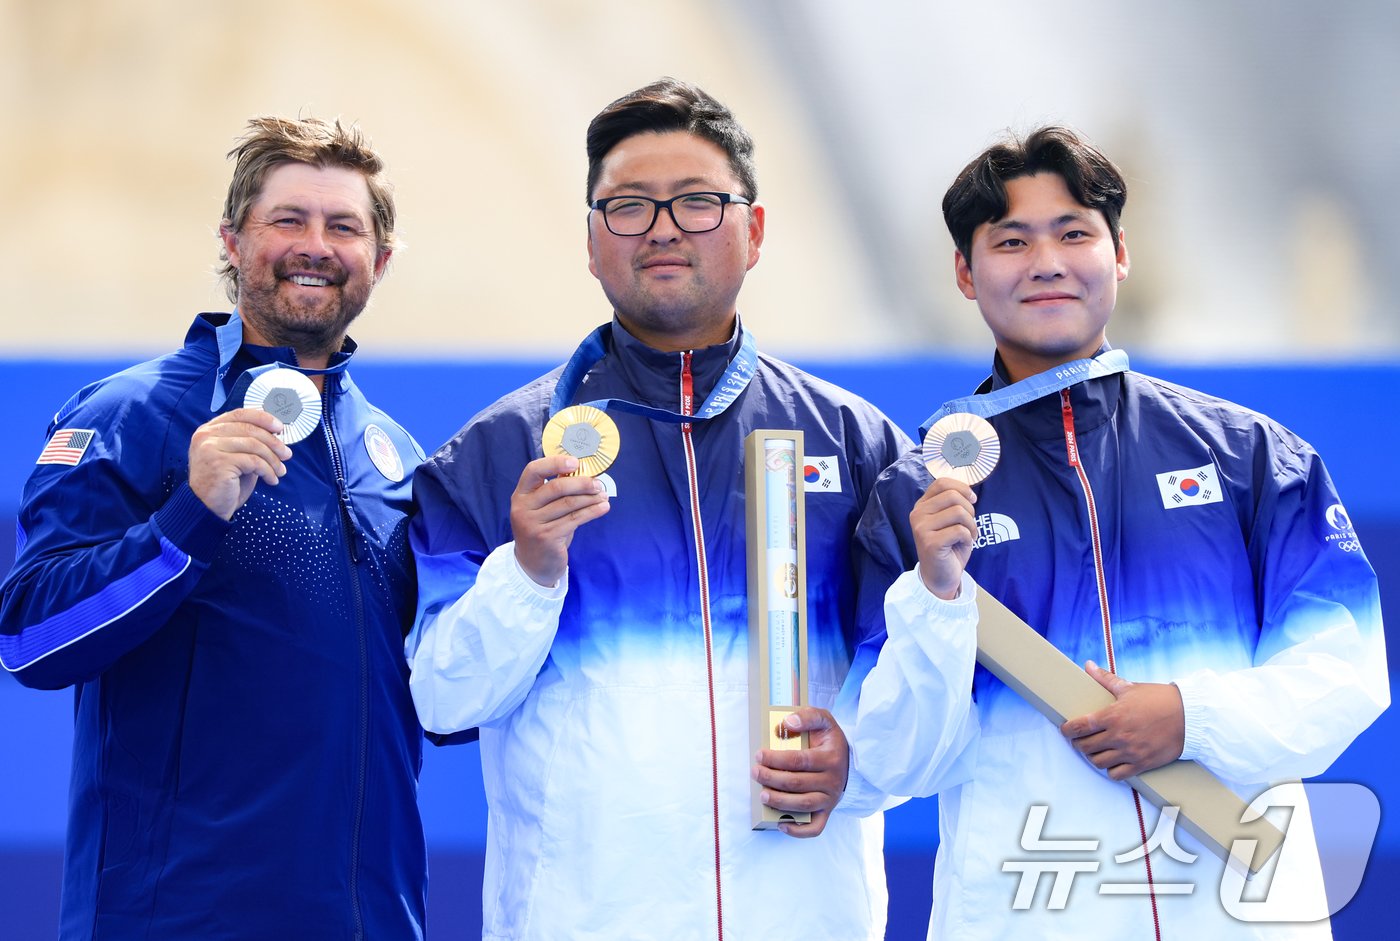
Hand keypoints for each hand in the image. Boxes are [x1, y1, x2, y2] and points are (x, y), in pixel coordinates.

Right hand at [188, 408, 292, 519]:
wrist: (206, 509)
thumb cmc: (224, 484)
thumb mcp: (237, 458)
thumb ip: (249, 443)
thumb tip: (276, 434)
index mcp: (209, 430)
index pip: (240, 414)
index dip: (263, 418)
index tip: (279, 428)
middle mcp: (206, 435)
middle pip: (250, 429)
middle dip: (274, 443)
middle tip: (287, 455)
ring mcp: (210, 448)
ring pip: (254, 445)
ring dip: (273, 459)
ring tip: (280, 471)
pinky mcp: (218, 462)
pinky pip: (253, 462)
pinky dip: (267, 471)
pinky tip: (271, 480)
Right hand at [510, 455, 610, 586]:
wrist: (533, 565)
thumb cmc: (543, 530)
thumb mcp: (542, 509)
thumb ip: (555, 492)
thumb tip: (581, 472)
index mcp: (520, 495)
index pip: (533, 470)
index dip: (555, 463)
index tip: (575, 462)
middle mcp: (523, 508)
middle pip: (556, 487)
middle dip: (581, 483)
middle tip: (597, 484)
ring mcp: (533, 524)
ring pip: (568, 504)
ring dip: (590, 498)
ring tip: (603, 496)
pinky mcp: (547, 537)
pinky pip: (575, 519)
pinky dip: (592, 512)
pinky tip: (602, 508)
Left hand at [751, 706, 848, 837]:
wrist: (848, 763)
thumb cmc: (829, 741)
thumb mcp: (824, 720)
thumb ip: (808, 716)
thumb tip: (788, 723)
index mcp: (831, 757)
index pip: (799, 760)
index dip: (776, 758)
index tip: (759, 754)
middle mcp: (832, 780)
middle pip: (797, 783)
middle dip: (771, 778)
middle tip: (755, 772)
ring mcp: (830, 799)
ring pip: (803, 805)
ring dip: (780, 802)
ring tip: (763, 795)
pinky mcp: (827, 812)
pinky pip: (815, 827)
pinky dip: (798, 831)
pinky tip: (781, 825)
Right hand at [910, 477, 976, 598]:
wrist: (941, 577)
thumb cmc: (949, 547)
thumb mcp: (950, 520)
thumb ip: (954, 504)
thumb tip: (969, 492)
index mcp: (922, 506)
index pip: (942, 483)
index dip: (962, 488)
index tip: (972, 500)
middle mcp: (917, 514)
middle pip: (953, 496)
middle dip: (970, 510)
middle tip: (969, 525)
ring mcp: (921, 528)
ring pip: (959, 512)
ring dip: (971, 526)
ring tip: (968, 536)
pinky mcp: (930, 543)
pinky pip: (960, 531)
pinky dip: (968, 538)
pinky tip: (962, 545)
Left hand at [1060, 661, 1185, 779]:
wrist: (1190, 717)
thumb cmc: (1160, 699)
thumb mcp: (1130, 687)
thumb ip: (1106, 679)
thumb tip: (1088, 666)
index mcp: (1113, 716)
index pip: (1080, 726)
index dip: (1067, 730)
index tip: (1065, 730)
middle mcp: (1119, 736)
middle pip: (1085, 747)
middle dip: (1078, 743)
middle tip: (1080, 739)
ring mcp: (1130, 752)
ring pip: (1098, 762)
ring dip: (1093, 757)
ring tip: (1096, 750)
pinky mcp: (1142, 764)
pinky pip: (1117, 775)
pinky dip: (1111, 770)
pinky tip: (1113, 762)